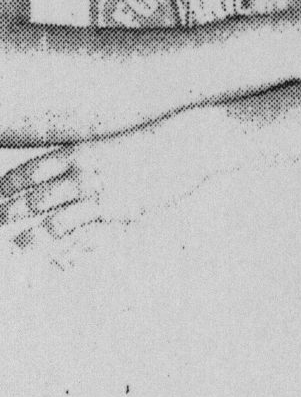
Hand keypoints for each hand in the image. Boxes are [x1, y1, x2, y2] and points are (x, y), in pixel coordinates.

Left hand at [0, 126, 217, 265]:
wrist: (187, 144)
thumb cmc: (155, 142)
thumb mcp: (115, 145)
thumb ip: (91, 158)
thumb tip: (74, 167)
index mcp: (78, 153)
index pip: (29, 172)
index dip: (7, 186)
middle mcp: (80, 174)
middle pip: (31, 197)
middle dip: (6, 212)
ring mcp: (96, 194)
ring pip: (48, 221)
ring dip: (26, 236)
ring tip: (13, 247)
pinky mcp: (115, 211)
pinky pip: (80, 234)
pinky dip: (63, 245)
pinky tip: (55, 254)